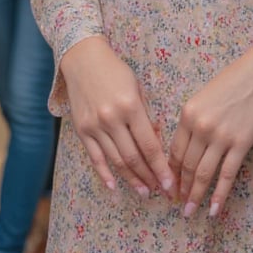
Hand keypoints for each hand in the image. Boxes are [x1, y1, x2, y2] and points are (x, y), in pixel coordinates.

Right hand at [60, 36, 174, 199]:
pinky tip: (114, 187)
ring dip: (131, 179)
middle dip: (149, 177)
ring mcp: (95, 126)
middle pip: (133, 157)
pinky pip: (95, 158)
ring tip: (144, 191)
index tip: (171, 182)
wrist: (83, 60)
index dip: (161, 167)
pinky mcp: (82, 130)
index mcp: (130, 106)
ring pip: (116, 161)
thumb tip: (156, 143)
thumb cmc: (116, 72)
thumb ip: (145, 116)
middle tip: (161, 191)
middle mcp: (112, 118)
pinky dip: (105, 175)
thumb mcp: (137, 88)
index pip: (149, 145)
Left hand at [170, 42, 252, 219]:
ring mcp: (221, 136)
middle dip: (180, 188)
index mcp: (187, 114)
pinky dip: (219, 195)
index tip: (167, 186)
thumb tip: (184, 151)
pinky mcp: (240, 143)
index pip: (173, 151)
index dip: (170, 172)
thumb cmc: (229, 83)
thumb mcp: (202, 98)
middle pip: (186, 165)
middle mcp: (201, 127)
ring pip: (203, 174)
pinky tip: (214, 210)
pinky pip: (227, 175)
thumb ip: (191, 122)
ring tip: (189, 212)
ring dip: (195, 196)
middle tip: (176, 203)